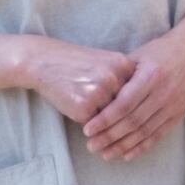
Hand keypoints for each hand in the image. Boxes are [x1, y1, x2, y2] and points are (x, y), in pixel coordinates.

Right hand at [22, 38, 136, 125]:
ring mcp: (100, 92)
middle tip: (99, 105)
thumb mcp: (106, 62)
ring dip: (102, 119)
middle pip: (126, 107)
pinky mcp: (84, 107)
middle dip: (116, 114)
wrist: (44, 61)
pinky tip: (74, 104)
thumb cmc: (76, 64)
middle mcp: (115, 77)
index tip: (126, 103)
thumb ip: (124, 78)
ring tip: (85, 100)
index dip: (131, 101)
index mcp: (124, 64)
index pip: (138, 92)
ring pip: (110, 117)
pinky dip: (86, 119)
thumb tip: (140, 106)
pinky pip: (93, 123)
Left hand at [83, 27, 184, 160]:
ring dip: (123, 145)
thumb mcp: (137, 57)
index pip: (125, 103)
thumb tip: (95, 98)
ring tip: (104, 154)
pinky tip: (127, 155)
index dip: (105, 119)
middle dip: (110, 136)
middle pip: (133, 121)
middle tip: (91, 145)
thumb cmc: (159, 52)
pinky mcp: (179, 114)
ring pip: (145, 131)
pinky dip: (142, 147)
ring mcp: (174, 105)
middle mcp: (165, 92)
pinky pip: (159, 135)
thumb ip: (119, 77)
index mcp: (151, 75)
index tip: (88, 129)